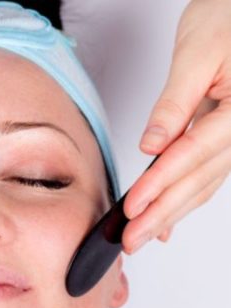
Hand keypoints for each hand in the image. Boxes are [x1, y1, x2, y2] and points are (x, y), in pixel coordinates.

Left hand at [122, 0, 230, 253]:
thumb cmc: (227, 19)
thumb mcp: (196, 54)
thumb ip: (174, 102)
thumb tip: (152, 144)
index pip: (194, 153)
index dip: (161, 183)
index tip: (133, 206)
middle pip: (200, 179)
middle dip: (163, 213)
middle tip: (132, 240)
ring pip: (203, 183)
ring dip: (171, 213)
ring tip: (141, 236)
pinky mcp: (225, 137)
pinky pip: (206, 175)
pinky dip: (183, 198)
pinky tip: (166, 221)